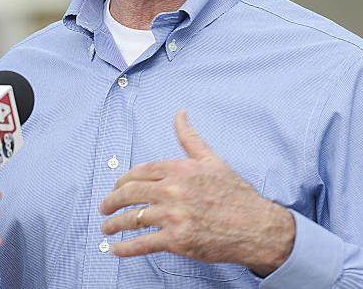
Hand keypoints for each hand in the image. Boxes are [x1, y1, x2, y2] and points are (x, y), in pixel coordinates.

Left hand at [99, 111, 293, 276]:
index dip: (123, 181)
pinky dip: (125, 248)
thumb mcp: (211, 160)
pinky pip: (142, 243)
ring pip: (132, 218)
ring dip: (113, 224)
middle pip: (129, 193)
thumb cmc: (235, 194)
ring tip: (106, 228)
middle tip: (104, 208)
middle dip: (111, 201)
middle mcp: (172, 190)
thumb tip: (180, 113)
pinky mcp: (177, 240)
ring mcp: (173, 215)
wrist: (257, 226)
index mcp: (178, 169)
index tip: (116, 188)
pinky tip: (114, 249)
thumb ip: (189, 138)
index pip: (139, 172)